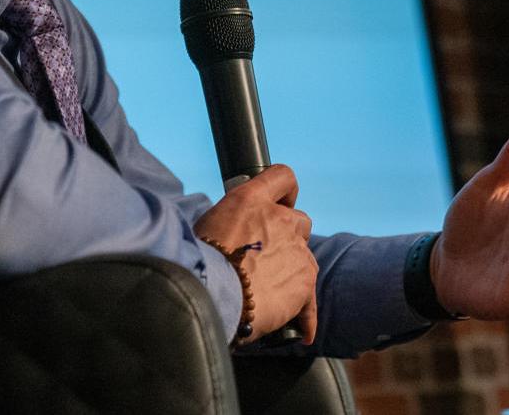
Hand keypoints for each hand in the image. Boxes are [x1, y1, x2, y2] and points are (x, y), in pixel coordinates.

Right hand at [194, 164, 318, 343]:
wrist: (210, 293)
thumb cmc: (198, 263)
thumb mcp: (207, 227)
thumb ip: (231, 223)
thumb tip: (233, 235)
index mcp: (251, 200)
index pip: (282, 177)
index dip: (285, 191)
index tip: (281, 203)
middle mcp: (280, 220)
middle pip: (298, 221)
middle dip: (287, 237)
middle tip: (264, 258)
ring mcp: (296, 251)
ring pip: (305, 257)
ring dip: (291, 271)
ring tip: (269, 293)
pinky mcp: (304, 282)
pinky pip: (310, 299)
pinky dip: (306, 315)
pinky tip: (303, 332)